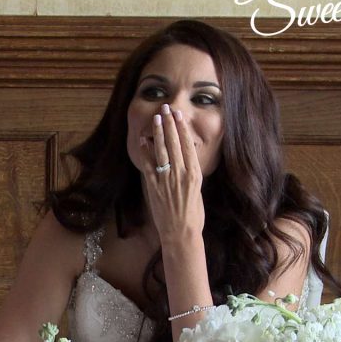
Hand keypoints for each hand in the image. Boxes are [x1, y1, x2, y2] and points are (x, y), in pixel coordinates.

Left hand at [139, 104, 204, 244]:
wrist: (181, 233)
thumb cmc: (193, 215)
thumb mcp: (197, 191)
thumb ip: (191, 175)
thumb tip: (185, 161)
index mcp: (195, 174)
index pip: (188, 146)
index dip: (182, 129)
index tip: (179, 116)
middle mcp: (181, 174)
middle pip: (175, 144)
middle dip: (170, 124)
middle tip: (166, 108)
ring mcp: (166, 180)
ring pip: (162, 151)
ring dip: (158, 132)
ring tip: (156, 118)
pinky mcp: (154, 187)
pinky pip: (148, 165)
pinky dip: (145, 151)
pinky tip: (143, 140)